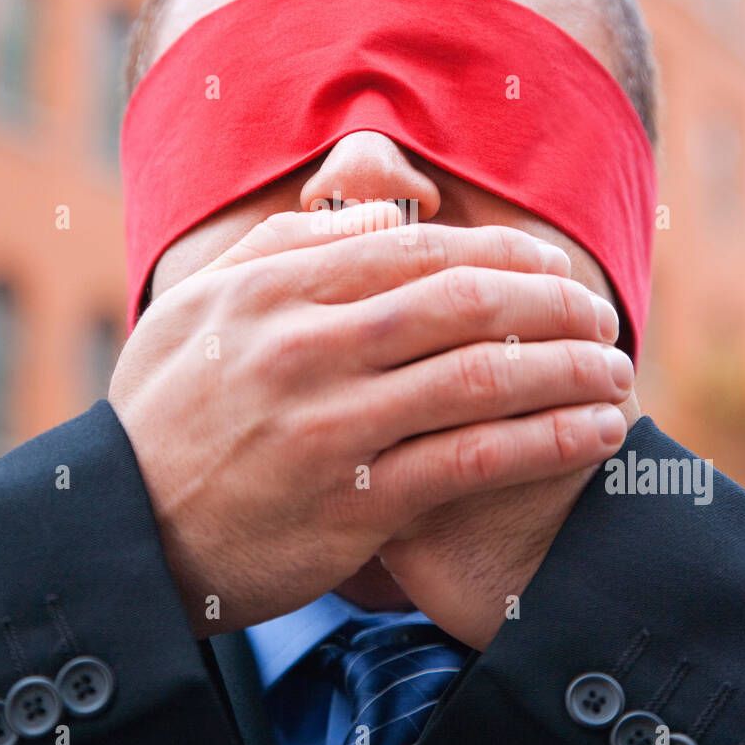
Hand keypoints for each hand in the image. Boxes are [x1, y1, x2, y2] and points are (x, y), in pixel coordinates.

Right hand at [109, 204, 625, 636]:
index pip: (416, 249)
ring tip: (619, 370)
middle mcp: (307, 349)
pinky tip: (597, 431)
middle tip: (601, 312)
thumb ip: (286, 247)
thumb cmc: (168, 411)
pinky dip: (549, 440)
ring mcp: (333, 428)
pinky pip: (475, 461)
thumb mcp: (197, 308)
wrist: (125, 532)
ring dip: (569, 368)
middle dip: (553, 301)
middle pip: (464, 303)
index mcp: (274, 292)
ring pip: (482, 379)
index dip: (503, 252)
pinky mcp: (356, 504)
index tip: (554, 263)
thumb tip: (380, 213)